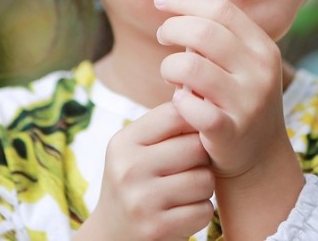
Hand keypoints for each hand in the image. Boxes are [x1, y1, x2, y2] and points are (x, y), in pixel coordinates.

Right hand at [76, 102, 213, 240]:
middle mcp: (128, 169)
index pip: (177, 113)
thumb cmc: (137, 182)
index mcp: (124, 142)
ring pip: (205, 179)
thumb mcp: (137, 149)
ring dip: (203, 187)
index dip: (195, 122)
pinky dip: (200, 212)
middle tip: (189, 167)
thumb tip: (204, 92)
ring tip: (185, 190)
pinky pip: (204, 210)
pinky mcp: (157, 228)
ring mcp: (141, 201)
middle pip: (197, 146)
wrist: (112, 237)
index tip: (193, 135)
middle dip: (202, 158)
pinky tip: (182, 211)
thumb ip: (167, 123)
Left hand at [154, 0, 287, 178]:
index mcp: (263, 47)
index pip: (222, 9)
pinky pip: (190, 106)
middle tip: (162, 37)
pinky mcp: (230, 131)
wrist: (260, 155)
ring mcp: (247, 102)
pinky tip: (179, 102)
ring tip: (171, 75)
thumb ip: (219, 31)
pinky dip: (177, 101)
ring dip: (169, 67)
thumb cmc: (239, 99)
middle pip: (203, 32)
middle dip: (172, 28)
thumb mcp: (242, 63)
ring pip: (189, 66)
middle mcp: (260, 71)